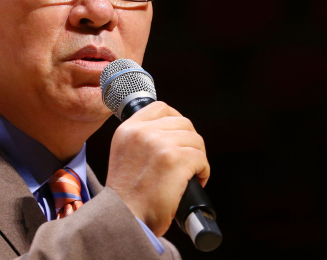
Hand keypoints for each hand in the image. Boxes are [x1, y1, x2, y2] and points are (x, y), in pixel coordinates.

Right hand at [105, 101, 209, 237]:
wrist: (125, 219)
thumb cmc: (128, 196)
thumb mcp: (124, 154)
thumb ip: (141, 139)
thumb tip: (172, 132)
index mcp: (127, 129)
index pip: (161, 108)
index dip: (176, 120)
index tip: (179, 138)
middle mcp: (141, 132)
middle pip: (183, 122)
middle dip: (190, 142)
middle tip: (187, 161)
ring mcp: (159, 144)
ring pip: (195, 140)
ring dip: (198, 158)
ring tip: (190, 174)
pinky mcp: (175, 159)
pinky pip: (201, 158)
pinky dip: (203, 172)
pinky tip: (194, 182)